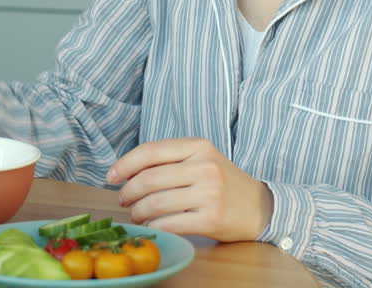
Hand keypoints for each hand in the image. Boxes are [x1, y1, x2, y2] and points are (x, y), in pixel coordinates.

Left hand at [107, 137, 273, 241]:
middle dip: (128, 192)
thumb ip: (170, 161)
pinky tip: (152, 225)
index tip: (111, 176)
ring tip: (136, 214)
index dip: (124, 164)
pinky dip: (154, 226)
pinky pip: (169, 223)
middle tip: (123, 200)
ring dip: (138, 212)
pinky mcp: (211, 218)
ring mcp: (209, 193)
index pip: (150, 151)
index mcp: (198, 146)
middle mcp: (204, 167)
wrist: (260, 207)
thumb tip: (126, 171)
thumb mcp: (201, 159)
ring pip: (155, 203)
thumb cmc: (223, 182)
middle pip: (149, 179)